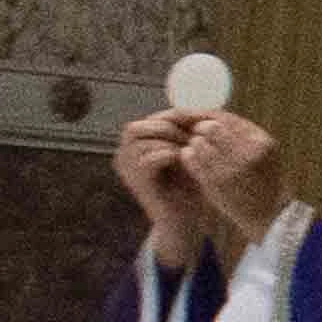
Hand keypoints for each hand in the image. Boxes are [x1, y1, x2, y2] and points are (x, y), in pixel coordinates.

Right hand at [110, 107, 210, 258]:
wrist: (189, 217)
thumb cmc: (189, 183)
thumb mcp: (186, 150)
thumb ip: (181, 130)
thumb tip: (191, 104)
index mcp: (134, 146)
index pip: (147, 120)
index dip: (172, 117)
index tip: (198, 123)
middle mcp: (123, 156)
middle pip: (135, 127)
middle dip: (166, 127)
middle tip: (191, 137)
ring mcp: (127, 169)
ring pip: (141, 139)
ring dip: (170, 140)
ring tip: (190, 150)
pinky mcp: (137, 182)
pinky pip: (149, 157)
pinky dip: (170, 154)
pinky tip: (185, 160)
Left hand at [175, 107, 286, 231]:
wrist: (269, 214)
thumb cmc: (263, 180)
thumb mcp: (262, 152)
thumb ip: (240, 134)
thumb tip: (206, 117)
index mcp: (261, 142)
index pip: (225, 118)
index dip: (206, 115)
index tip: (194, 118)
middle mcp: (248, 153)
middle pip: (210, 127)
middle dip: (199, 131)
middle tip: (196, 137)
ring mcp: (231, 168)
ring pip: (197, 142)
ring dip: (193, 145)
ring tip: (198, 152)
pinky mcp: (215, 182)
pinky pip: (190, 158)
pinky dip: (188, 157)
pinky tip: (193, 161)